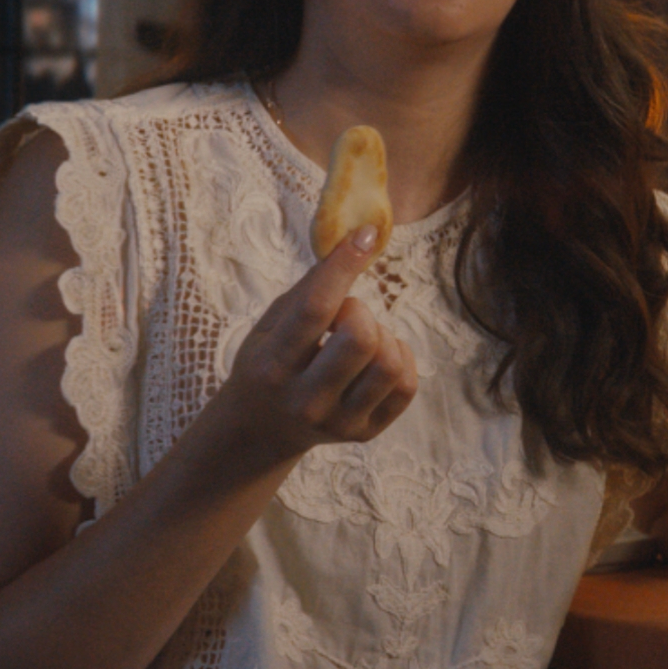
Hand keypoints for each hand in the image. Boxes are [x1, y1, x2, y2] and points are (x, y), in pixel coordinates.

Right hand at [202, 229, 419, 473]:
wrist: (260, 428)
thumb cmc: (268, 362)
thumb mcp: (269, 326)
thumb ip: (308, 290)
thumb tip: (355, 242)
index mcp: (272, 366)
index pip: (315, 310)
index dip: (344, 266)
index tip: (364, 235)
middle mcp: (305, 400)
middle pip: (361, 339)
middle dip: (360, 311)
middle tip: (344, 315)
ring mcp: (338, 422)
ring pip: (389, 364)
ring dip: (382, 336)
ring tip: (361, 337)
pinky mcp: (365, 434)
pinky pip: (407, 386)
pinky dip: (400, 358)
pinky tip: (378, 355)